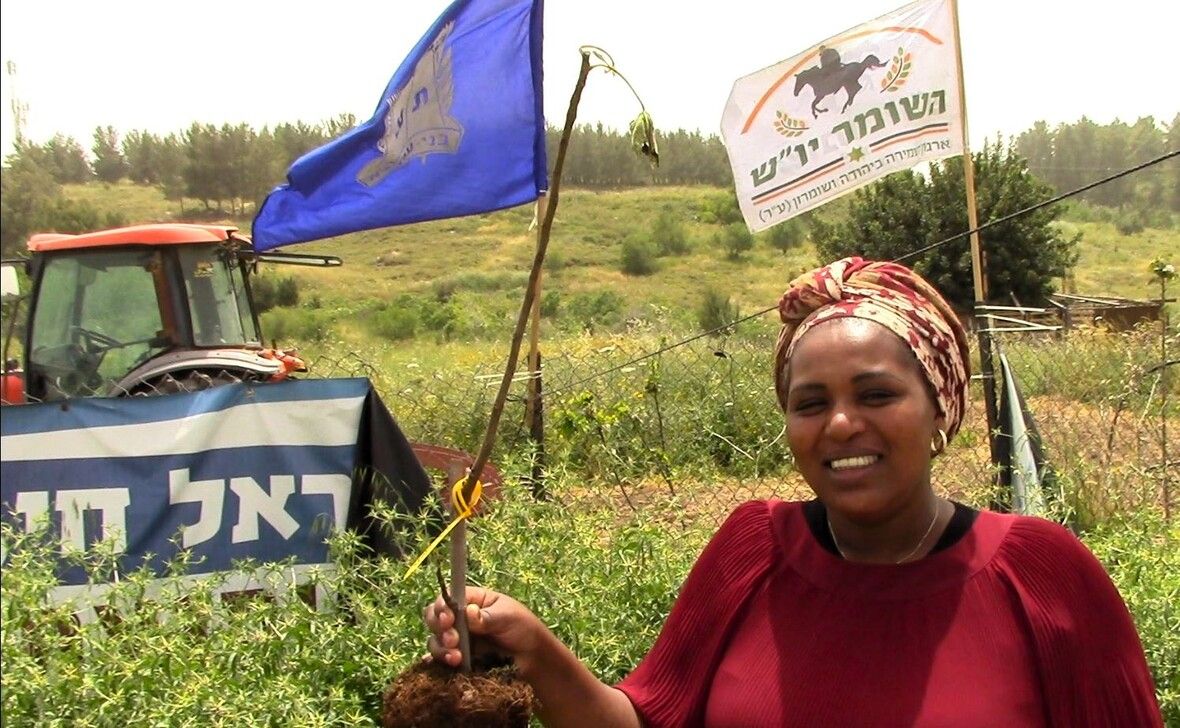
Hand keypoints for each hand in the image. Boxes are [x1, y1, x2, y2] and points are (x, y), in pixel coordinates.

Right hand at [423, 586, 544, 669]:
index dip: (442, 608)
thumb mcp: (508, 617)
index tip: (449, 620)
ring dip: (441, 648)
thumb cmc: (524, 628)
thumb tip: (469, 612)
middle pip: (435, 618)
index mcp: (471, 601)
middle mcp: (460, 619)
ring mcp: (458, 640)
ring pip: (436, 640)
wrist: (533, 658)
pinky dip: (440, 662)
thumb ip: (487, 616)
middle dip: (440, 629)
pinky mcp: (459, 658)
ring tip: (457, 657)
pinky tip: (450, 664)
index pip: (447, 599)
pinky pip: (441, 659)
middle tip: (454, 640)